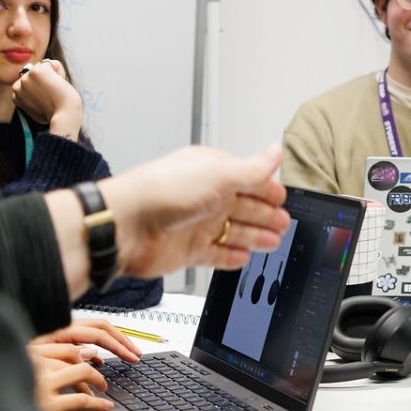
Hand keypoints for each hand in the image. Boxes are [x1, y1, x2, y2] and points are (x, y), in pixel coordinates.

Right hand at [12, 59, 84, 138]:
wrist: (64, 115)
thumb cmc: (55, 114)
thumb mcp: (38, 107)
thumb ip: (32, 96)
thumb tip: (38, 83)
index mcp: (16, 95)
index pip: (30, 81)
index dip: (42, 89)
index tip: (46, 101)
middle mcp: (18, 86)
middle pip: (35, 72)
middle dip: (46, 81)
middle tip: (51, 96)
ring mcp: (26, 77)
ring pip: (44, 66)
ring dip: (53, 76)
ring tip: (55, 91)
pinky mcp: (37, 71)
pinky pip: (53, 63)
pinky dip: (61, 72)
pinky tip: (60, 84)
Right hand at [27, 345, 112, 410]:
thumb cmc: (4, 404)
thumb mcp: (22, 376)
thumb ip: (48, 363)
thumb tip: (88, 352)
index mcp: (24, 354)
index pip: (62, 345)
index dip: (81, 352)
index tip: (91, 357)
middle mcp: (31, 363)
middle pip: (73, 355)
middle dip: (90, 366)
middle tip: (100, 379)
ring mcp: (40, 383)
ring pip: (81, 372)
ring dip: (96, 381)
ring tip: (101, 390)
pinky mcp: (47, 405)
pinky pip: (82, 399)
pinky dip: (97, 403)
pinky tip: (104, 406)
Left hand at [31, 317, 141, 363]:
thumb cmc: (11, 359)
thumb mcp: (37, 358)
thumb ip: (65, 354)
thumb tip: (92, 354)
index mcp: (60, 329)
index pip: (99, 332)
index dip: (119, 344)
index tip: (132, 357)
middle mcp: (61, 328)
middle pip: (101, 328)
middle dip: (121, 341)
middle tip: (136, 356)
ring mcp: (59, 335)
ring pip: (92, 334)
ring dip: (111, 343)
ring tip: (125, 357)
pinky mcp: (54, 344)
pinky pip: (81, 343)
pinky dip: (96, 350)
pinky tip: (100, 363)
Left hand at [105, 144, 289, 275]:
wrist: (126, 225)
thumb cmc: (163, 192)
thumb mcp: (218, 175)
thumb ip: (251, 169)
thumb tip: (275, 153)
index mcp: (212, 172)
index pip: (248, 179)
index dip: (268, 189)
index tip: (284, 198)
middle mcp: (205, 197)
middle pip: (244, 207)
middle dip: (266, 215)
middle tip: (285, 223)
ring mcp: (196, 225)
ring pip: (234, 232)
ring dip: (255, 237)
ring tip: (274, 242)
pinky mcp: (188, 250)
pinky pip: (216, 254)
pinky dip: (231, 257)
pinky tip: (243, 258)